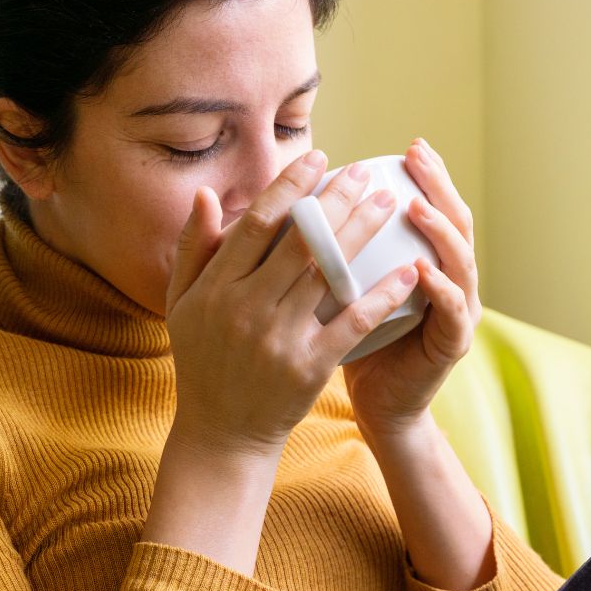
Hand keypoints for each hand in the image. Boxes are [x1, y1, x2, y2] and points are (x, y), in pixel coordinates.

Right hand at [165, 150, 418, 457]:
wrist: (222, 432)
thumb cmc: (202, 360)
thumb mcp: (181, 303)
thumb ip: (193, 247)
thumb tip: (207, 195)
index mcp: (215, 288)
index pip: (258, 224)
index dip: (290, 187)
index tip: (318, 158)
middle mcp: (246, 308)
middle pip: (300, 242)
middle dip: (337, 200)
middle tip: (366, 171)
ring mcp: (280, 338)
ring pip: (329, 274)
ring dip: (363, 233)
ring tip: (389, 203)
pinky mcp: (310, 367)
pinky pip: (353, 323)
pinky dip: (382, 295)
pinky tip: (408, 271)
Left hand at [343, 138, 482, 438]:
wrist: (375, 405)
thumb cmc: (350, 341)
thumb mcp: (337, 287)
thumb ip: (329, 248)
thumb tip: (295, 202)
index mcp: (424, 261)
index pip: (431, 207)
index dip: (426, 175)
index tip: (409, 145)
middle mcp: (448, 279)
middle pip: (454, 222)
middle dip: (439, 186)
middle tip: (419, 157)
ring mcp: (456, 311)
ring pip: (460, 261)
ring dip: (440, 230)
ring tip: (416, 205)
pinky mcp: (452, 345)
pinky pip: (452, 312)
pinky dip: (439, 288)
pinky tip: (420, 268)